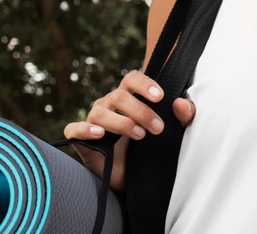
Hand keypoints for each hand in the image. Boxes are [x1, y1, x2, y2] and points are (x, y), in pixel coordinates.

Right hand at [63, 70, 195, 191]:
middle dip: (141, 111)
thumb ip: (183, 116)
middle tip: (157, 128)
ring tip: (139, 135)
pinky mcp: (81, 140)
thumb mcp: (174, 132)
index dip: (144, 84)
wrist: (136, 177)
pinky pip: (74, 129)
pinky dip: (84, 129)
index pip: (132, 79)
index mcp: (130, 96)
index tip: (160, 97)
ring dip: (121, 122)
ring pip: (99, 112)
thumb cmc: (153, 147)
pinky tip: (100, 134)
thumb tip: (181, 104)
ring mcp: (94, 121)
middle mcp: (109, 104)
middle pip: (119, 96)